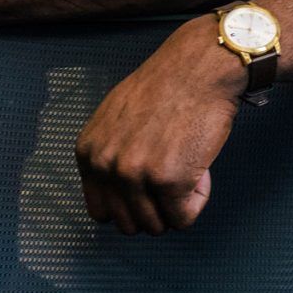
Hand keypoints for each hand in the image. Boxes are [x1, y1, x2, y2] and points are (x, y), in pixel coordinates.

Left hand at [75, 16, 247, 234]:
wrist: (201, 67)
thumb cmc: (168, 86)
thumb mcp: (116, 117)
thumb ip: (110, 153)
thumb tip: (119, 191)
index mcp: (89, 153)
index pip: (102, 211)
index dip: (132, 204)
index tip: (151, 189)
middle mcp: (107, 167)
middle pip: (130, 224)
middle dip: (156, 209)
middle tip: (175, 180)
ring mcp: (137, 176)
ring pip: (157, 225)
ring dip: (177, 205)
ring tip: (190, 171)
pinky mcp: (170, 181)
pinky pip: (184, 218)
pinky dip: (197, 201)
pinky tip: (203, 172)